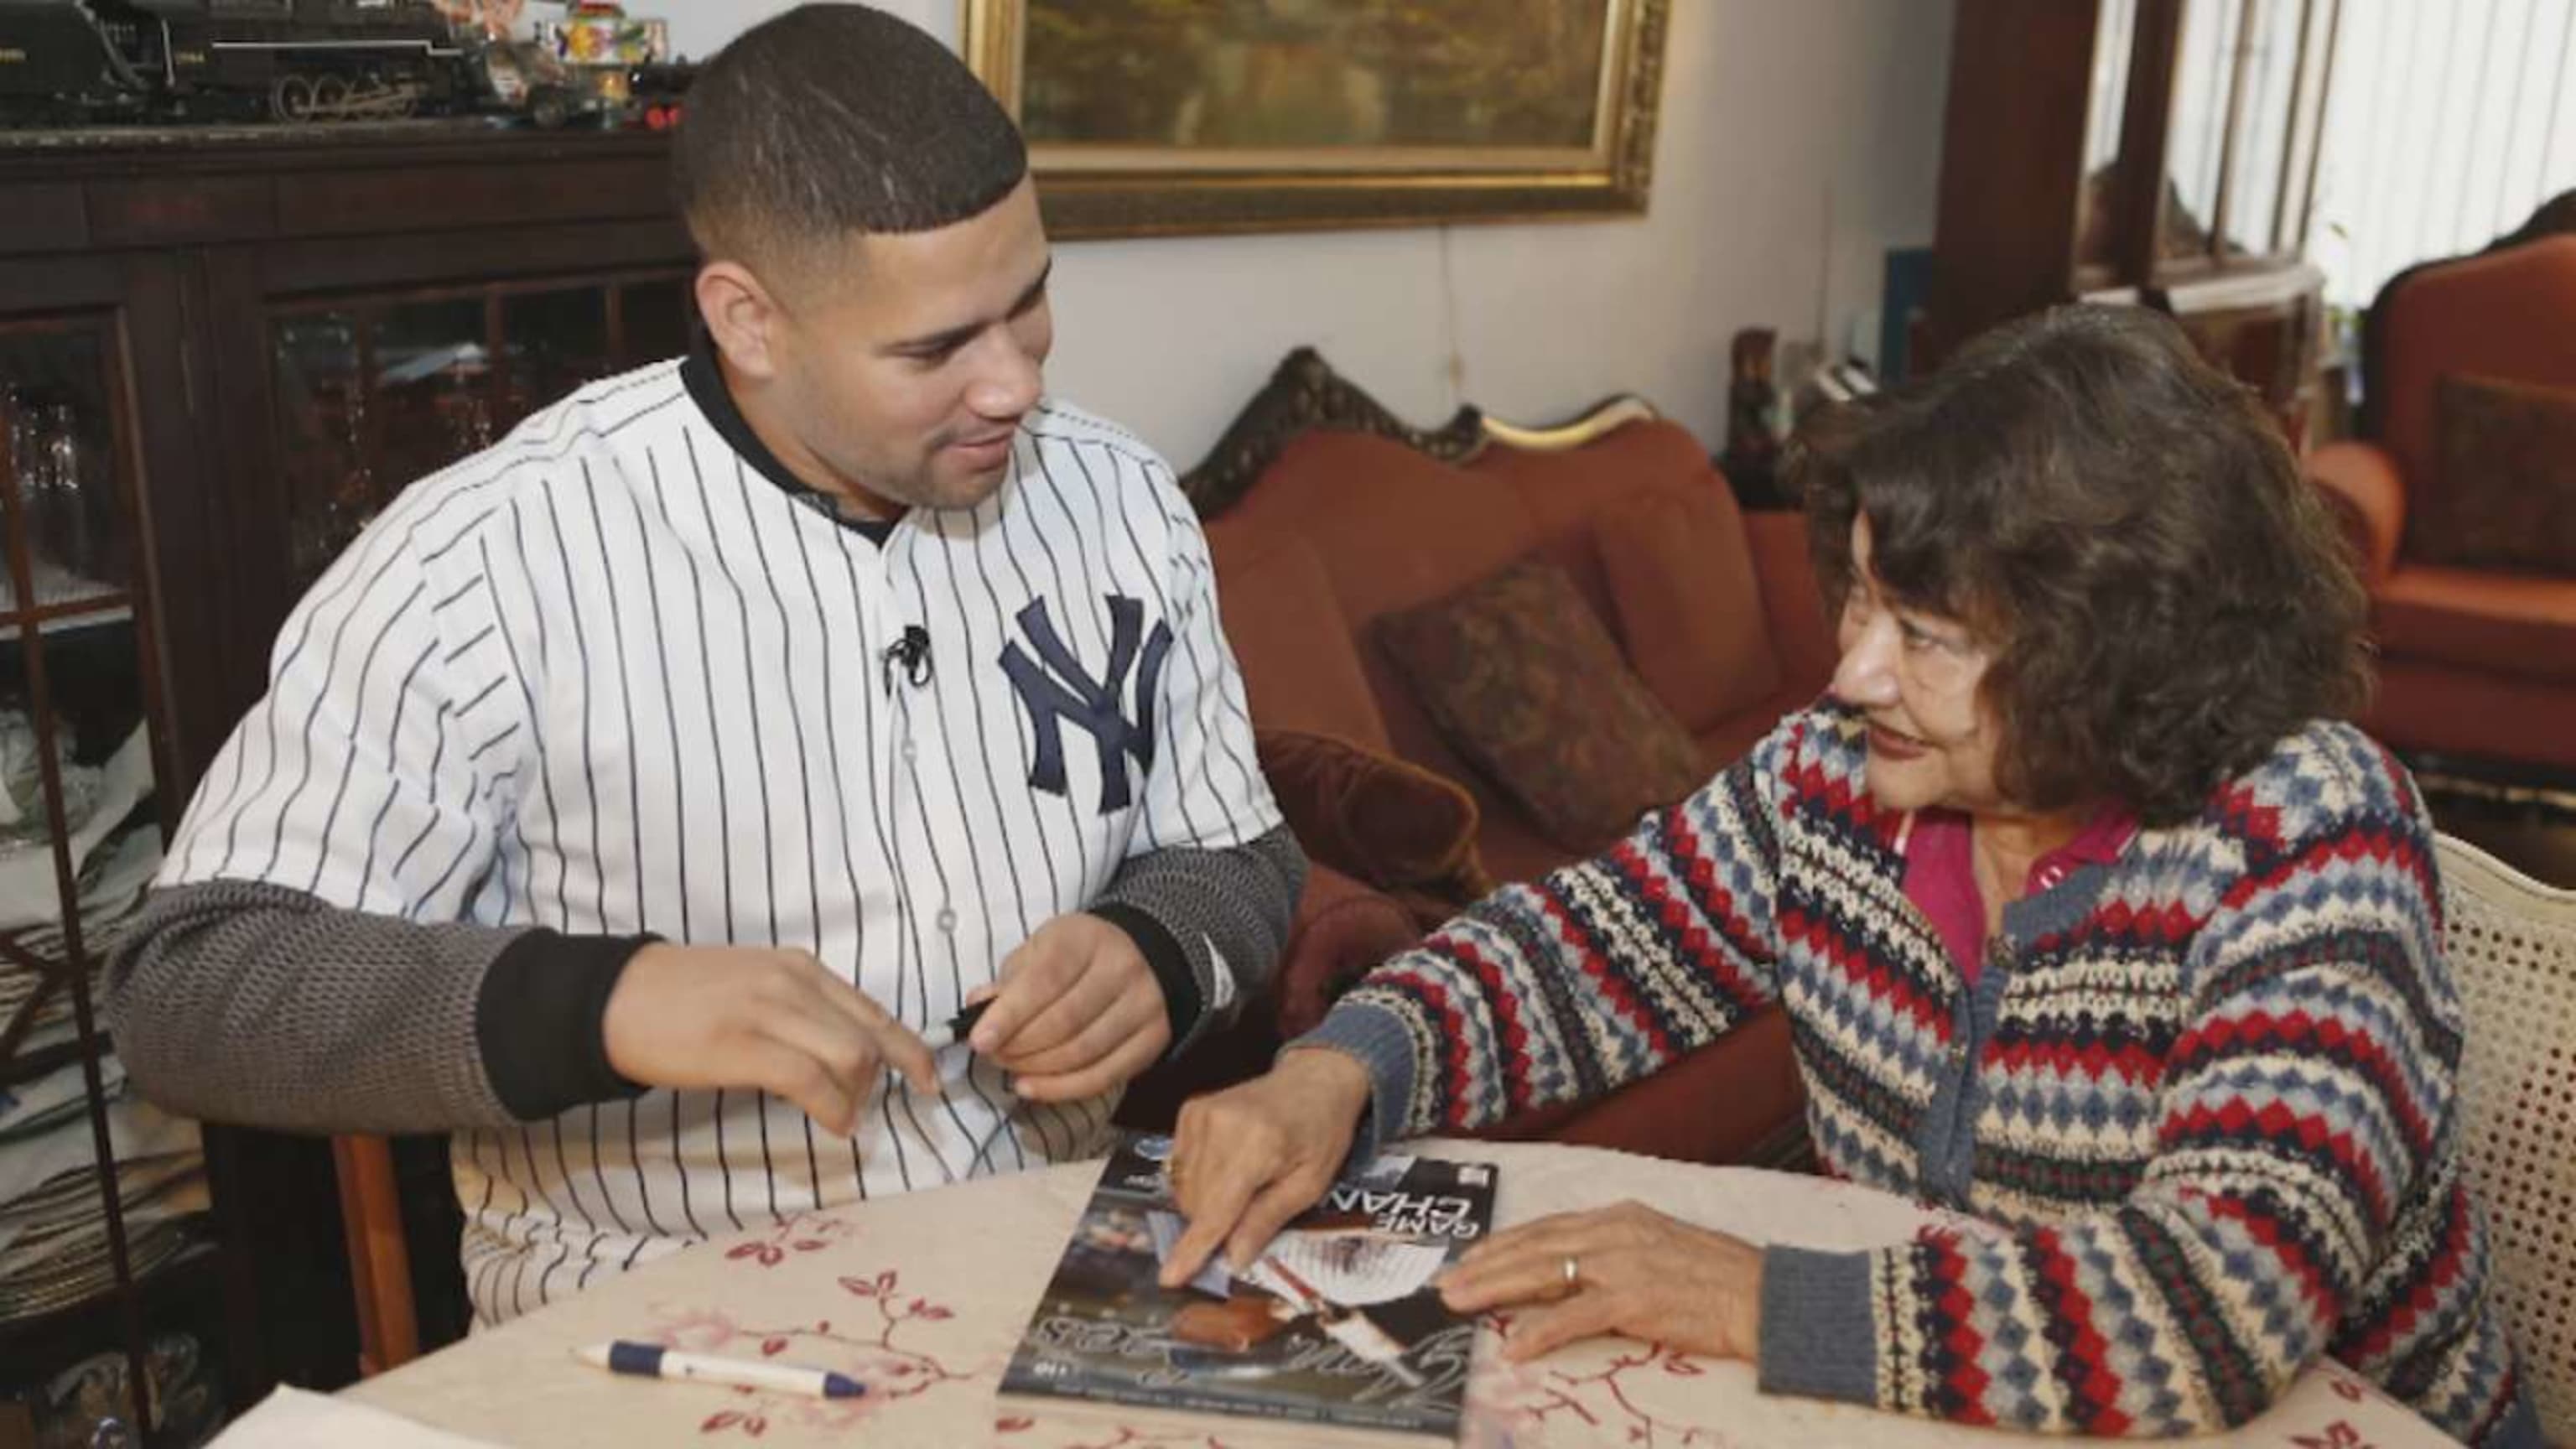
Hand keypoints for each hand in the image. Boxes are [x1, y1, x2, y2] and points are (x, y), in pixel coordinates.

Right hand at [601, 944, 937, 1136]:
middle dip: (885, 1079)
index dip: (910, 1048)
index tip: (929, 1078)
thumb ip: (802, 1008)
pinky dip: (833, 1109)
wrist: (616, 999)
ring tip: (845, 1117)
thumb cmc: (683, 999)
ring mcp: (769, 1012)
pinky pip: (810, 1081)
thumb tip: (847, 1051)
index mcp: (800, 968)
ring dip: (858, 1099)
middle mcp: (793, 982)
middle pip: (869, 1037)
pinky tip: (834, 1124)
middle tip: (869, 1108)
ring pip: (849, 1058)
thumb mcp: (755, 985)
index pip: (873, 1009)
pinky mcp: (742, 1047)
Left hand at [968, 913, 1169, 1101]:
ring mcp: (1144, 1005)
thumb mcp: (1039, 951)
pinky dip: (1062, 1089)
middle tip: (993, 1057)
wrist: (1139, 957)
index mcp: (1086, 938)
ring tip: (1011, 1070)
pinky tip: (1032, 1088)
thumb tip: (978, 1007)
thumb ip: (1009, 979)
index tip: (979, 1041)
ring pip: (1084, 1052)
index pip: (1046, 979)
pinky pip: (1105, 1076)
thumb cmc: (1075, 957)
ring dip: (1038, 1070)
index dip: (1010, 1014)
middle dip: (1019, 1047)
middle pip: (1065, 1021)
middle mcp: (1122, 968)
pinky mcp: (1154, 1039)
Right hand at [1157, 1048, 1371, 1287]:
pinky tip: (1228, 1171)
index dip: (1193, 1248)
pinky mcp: (1190, 1111)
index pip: (1216, 1210)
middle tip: (1245, 1221)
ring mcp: (1200, 1114)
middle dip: (1213, 1226)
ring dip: (1205, 1205)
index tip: (1170, 1277)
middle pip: (1196, 1203)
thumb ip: (1267, 1219)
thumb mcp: (1310, 1185)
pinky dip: (1199, 1181)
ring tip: (1244, 1188)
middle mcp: (1219, 1125)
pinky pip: (1180, 1166)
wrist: (1314, 1080)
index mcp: (1256, 1145)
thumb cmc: (1322, 1133)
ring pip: (1184, 1188)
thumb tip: (1233, 1259)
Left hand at [1436, 1201, 1762, 1362]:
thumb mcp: (1659, 1247)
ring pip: (1542, 1273)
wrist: (1763, 1295)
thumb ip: (1616, 1253)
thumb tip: (1574, 1273)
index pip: (1547, 1228)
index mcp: (1620, 1216)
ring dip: (1495, 1290)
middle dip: (1485, 1265)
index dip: (1504, 1244)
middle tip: (1446, 1283)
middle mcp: (1614, 1231)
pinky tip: (1516, 1347)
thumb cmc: (1718, 1277)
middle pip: (1534, 1247)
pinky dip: (1540, 1332)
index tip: (1470, 1257)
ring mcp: (1622, 1263)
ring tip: (1459, 1304)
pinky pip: (1574, 1317)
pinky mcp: (1633, 1299)